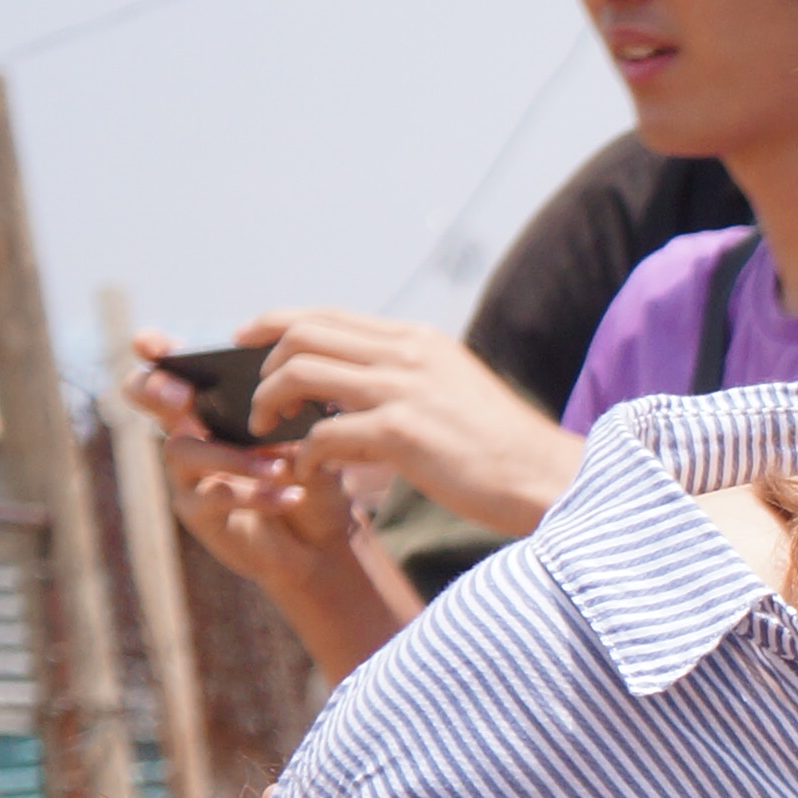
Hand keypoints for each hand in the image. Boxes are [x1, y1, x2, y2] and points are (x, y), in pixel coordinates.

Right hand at [125, 340, 420, 681]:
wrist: (325, 541)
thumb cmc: (315, 479)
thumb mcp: (314, 439)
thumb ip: (297, 413)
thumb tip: (292, 392)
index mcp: (214, 403)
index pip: (174, 366)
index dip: (153, 351)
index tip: (150, 343)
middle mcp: (191, 430)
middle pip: (147, 398)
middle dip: (155, 389)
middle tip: (182, 395)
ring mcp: (188, 472)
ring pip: (183, 449)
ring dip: (234, 456)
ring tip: (282, 466)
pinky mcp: (197, 511)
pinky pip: (214, 495)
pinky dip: (256, 494)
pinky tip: (292, 495)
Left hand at [225, 309, 584, 538]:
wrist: (550, 482)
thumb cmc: (506, 454)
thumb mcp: (458, 394)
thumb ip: (411, 381)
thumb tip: (360, 392)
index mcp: (421, 341)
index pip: (329, 315)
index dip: (276, 323)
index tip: (247, 341)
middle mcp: (409, 354)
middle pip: (303, 333)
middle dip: (262, 364)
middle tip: (258, 401)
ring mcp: (404, 389)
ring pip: (300, 372)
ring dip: (270, 402)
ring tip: (270, 431)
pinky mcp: (401, 432)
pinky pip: (322, 435)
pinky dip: (304, 455)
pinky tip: (308, 472)